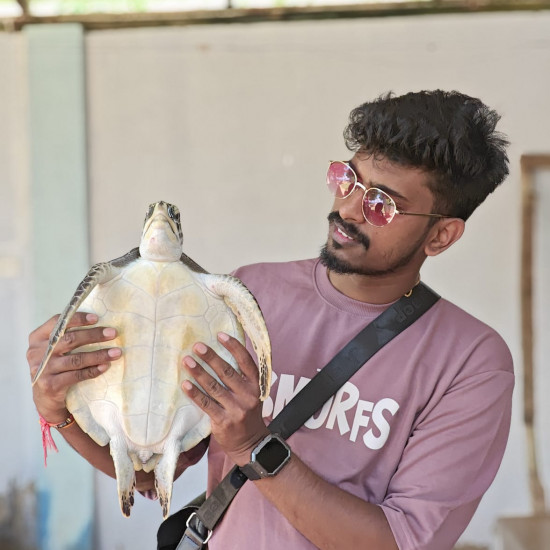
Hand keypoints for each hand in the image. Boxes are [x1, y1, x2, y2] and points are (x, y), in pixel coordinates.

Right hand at [27, 312, 120, 422]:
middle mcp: (37, 352)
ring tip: (116, 352)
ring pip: (76, 359)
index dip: (77, 319)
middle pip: (70, 340)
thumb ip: (66, 335)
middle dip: (94, 335)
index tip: (96, 318)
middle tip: (113, 333)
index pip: (58, 323)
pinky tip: (105, 366)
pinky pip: (76, 375)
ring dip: (99, 355)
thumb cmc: (55, 365)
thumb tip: (100, 323)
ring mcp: (43, 370)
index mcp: (37, 338)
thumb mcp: (54, 348)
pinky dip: (93, 370)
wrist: (44, 398)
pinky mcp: (50, 385)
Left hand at [181, 333, 268, 466]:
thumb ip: (241, 377)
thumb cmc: (247, 412)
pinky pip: (206, 404)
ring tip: (186, 361)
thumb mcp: (252, 393)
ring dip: (199, 372)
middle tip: (197, 346)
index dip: (234, 347)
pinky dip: (195, 393)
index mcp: (256, 385)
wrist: (251, 444)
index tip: (220, 335)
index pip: (246, 362)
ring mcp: (236, 409)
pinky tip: (185, 384)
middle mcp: (248, 395)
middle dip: (211, 357)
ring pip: (214, 387)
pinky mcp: (223, 421)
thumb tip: (221, 352)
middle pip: (227, 372)